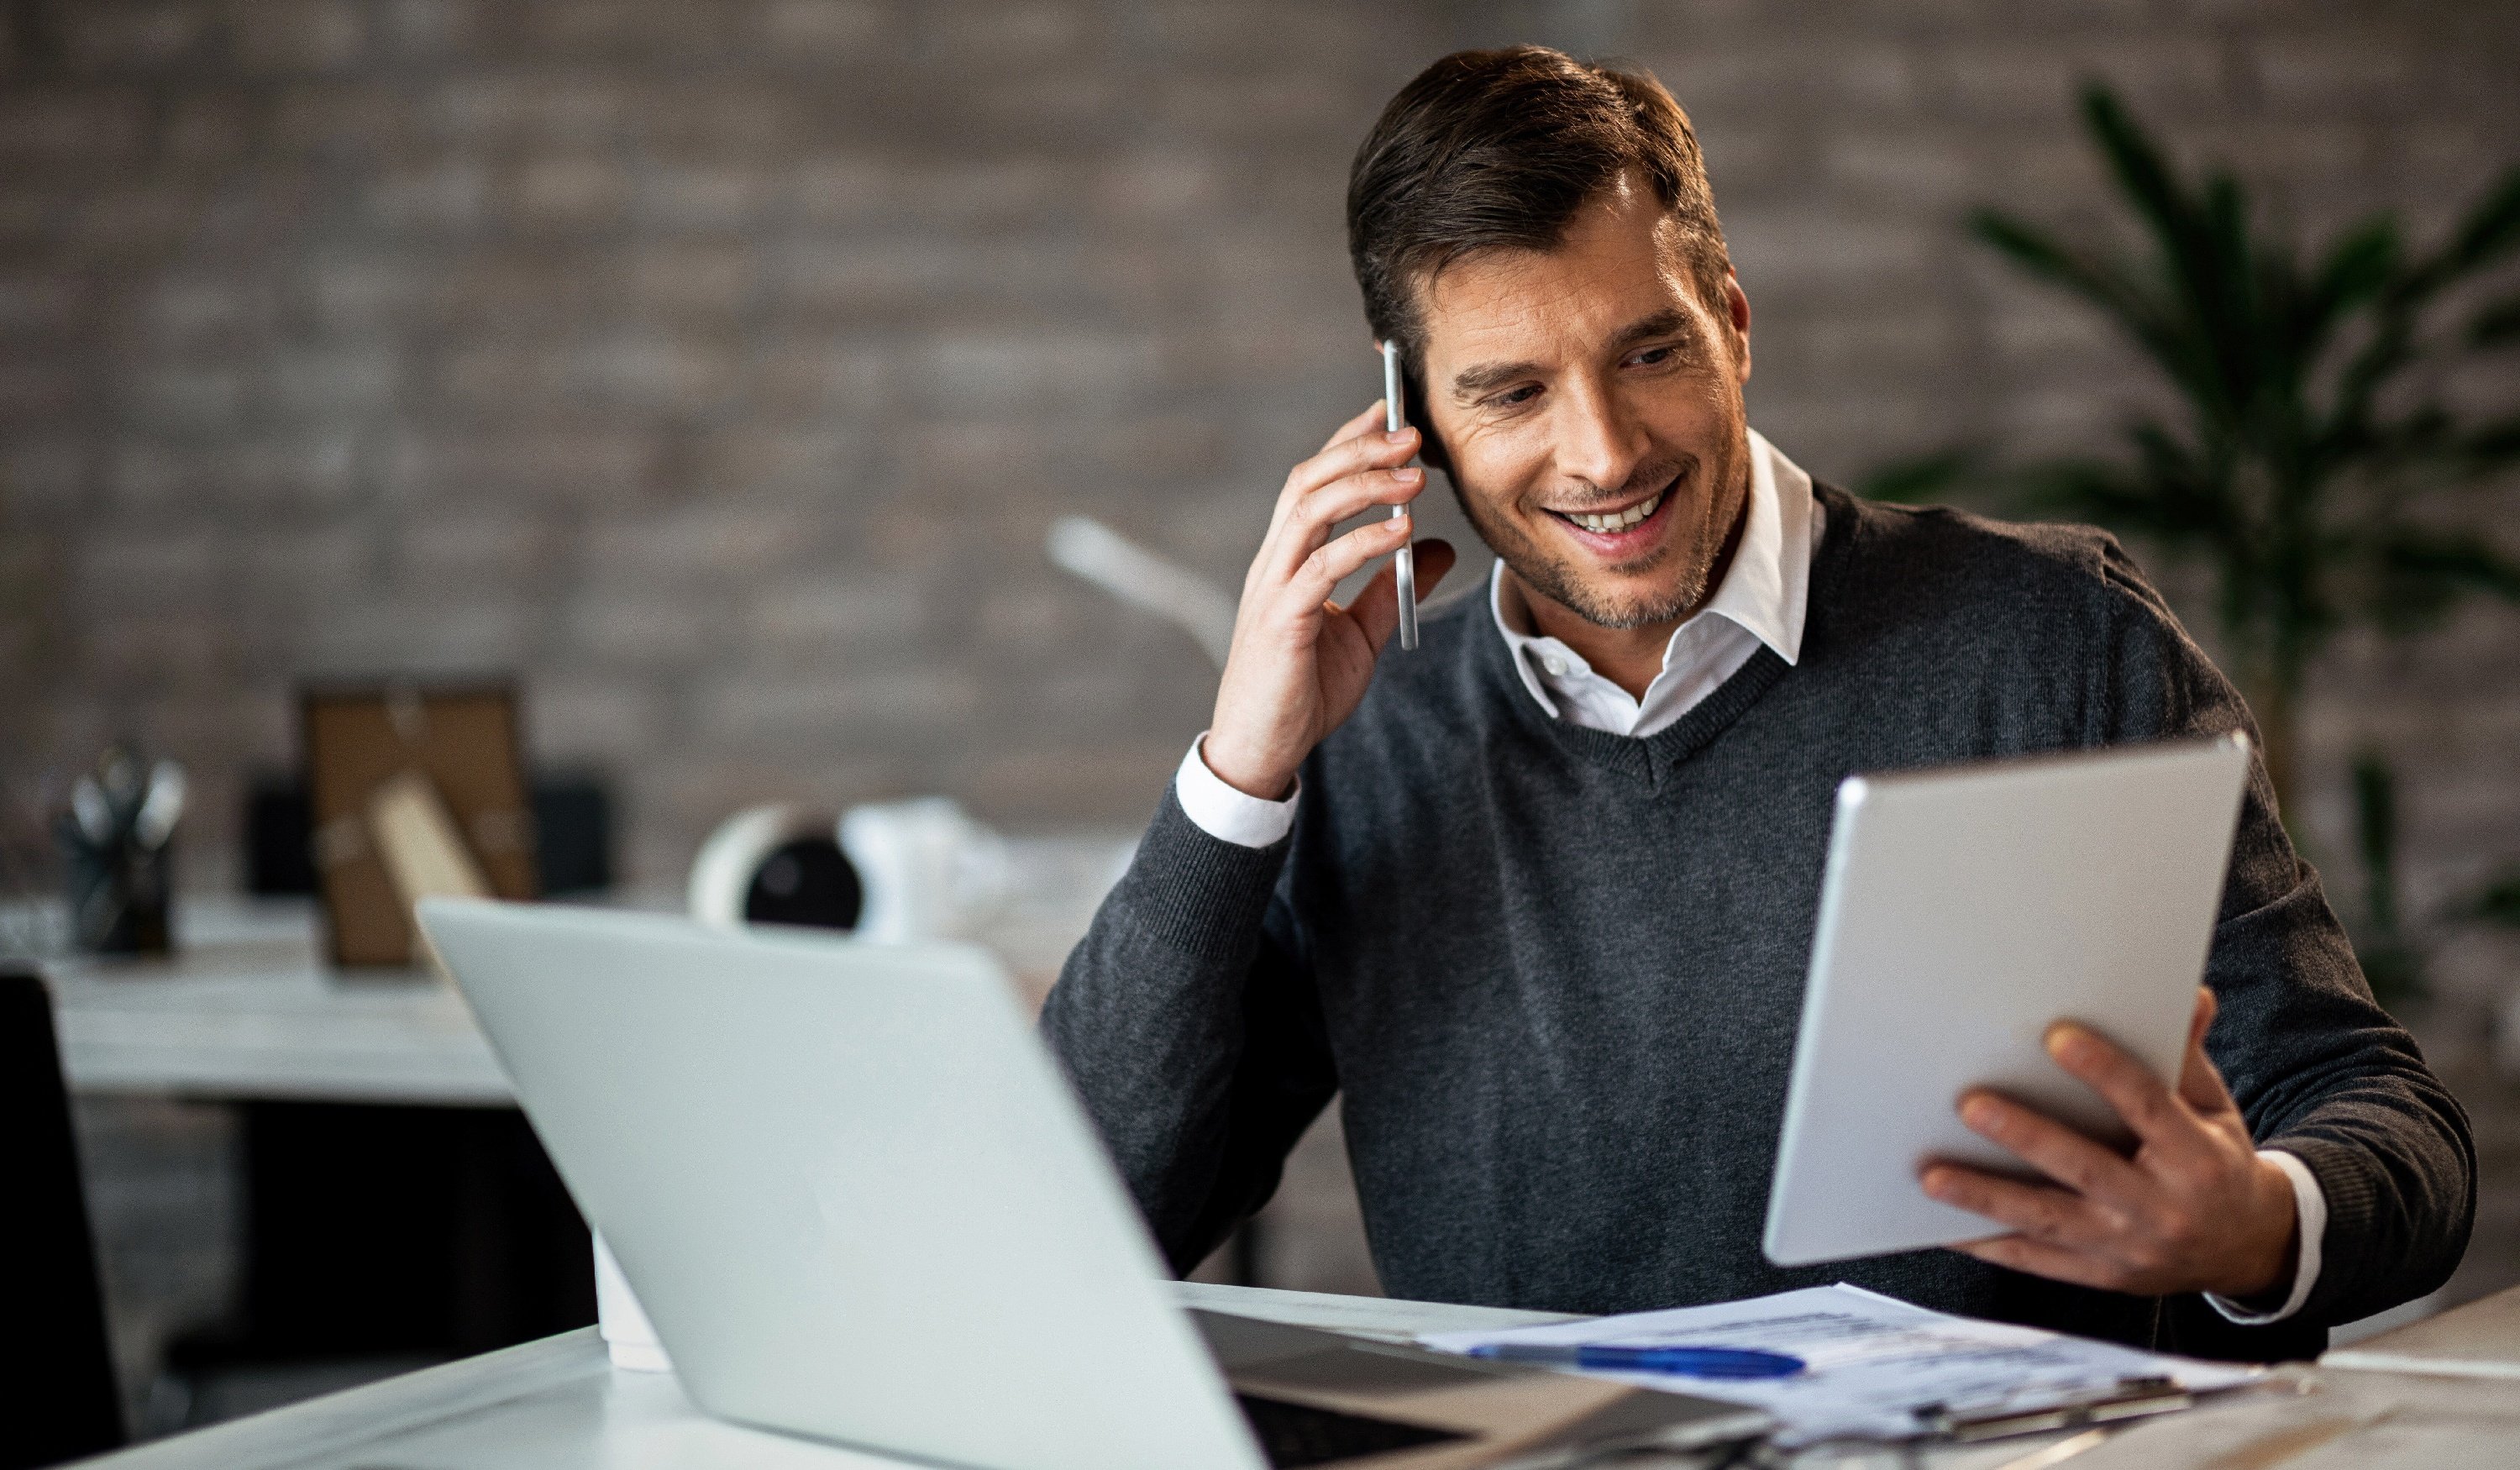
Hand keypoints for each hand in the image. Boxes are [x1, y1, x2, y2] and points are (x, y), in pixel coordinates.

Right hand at [1203, 401, 1456, 798]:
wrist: (1263, 751)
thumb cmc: (1303, 693)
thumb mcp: (1362, 634)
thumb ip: (1391, 588)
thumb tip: (1436, 547)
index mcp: (1288, 560)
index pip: (1313, 483)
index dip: (1349, 442)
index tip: (1391, 412)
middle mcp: (1274, 564)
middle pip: (1308, 482)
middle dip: (1360, 449)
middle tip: (1411, 430)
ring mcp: (1273, 590)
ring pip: (1309, 511)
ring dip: (1364, 484)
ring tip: (1413, 472)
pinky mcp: (1282, 623)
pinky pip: (1321, 568)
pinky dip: (1362, 542)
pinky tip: (1401, 530)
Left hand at [1919, 988, 2299, 1301]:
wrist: (2247, 1247)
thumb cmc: (2216, 1161)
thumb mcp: (2215, 1110)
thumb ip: (2189, 1058)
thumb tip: (2192, 995)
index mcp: (2196, 1158)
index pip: (2148, 1108)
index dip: (2106, 1071)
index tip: (2058, 1037)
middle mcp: (2161, 1207)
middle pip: (2086, 1168)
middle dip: (2026, 1136)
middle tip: (1970, 1103)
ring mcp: (2127, 1248)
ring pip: (2048, 1220)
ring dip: (1987, 1198)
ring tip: (1932, 1176)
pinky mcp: (2100, 1275)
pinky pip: (2035, 1260)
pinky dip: (1987, 1245)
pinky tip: (1944, 1226)